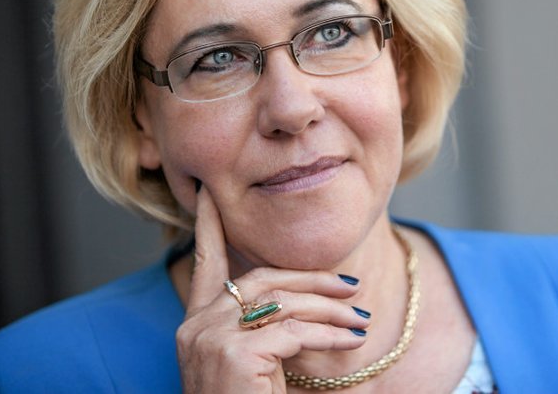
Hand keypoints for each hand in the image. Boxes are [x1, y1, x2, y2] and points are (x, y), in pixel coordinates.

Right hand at [176, 184, 369, 392]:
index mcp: (196, 324)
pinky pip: (295, 331)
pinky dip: (330, 333)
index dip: (209, 227)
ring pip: (284, 302)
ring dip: (330, 308)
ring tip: (361, 316)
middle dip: (311, 278)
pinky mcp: (235, 353)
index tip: (208, 195)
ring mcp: (211, 337)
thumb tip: (304, 299)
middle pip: (263, 279)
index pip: (204, 264)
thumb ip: (262, 327)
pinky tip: (353, 340)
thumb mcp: (250, 362)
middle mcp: (196, 324)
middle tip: (349, 285)